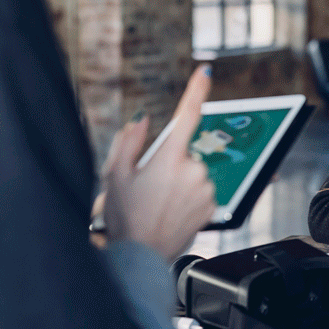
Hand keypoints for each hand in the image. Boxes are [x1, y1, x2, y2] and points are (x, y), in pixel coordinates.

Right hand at [102, 65, 216, 259]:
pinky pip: (202, 190)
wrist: (141, 256)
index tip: (205, 72)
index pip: (187, 115)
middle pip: (184, 152)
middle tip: (149, 186)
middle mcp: (193, 170)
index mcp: (169, 158)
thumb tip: (143, 120)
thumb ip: (128, 142)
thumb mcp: (114, 175)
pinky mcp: (214, 205)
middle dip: (169, 162)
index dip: (196, 91)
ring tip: (159, 203)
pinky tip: (171, 211)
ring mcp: (206, 188)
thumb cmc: (123, 216)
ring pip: (194, 172)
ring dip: (180, 181)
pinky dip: (189, 195)